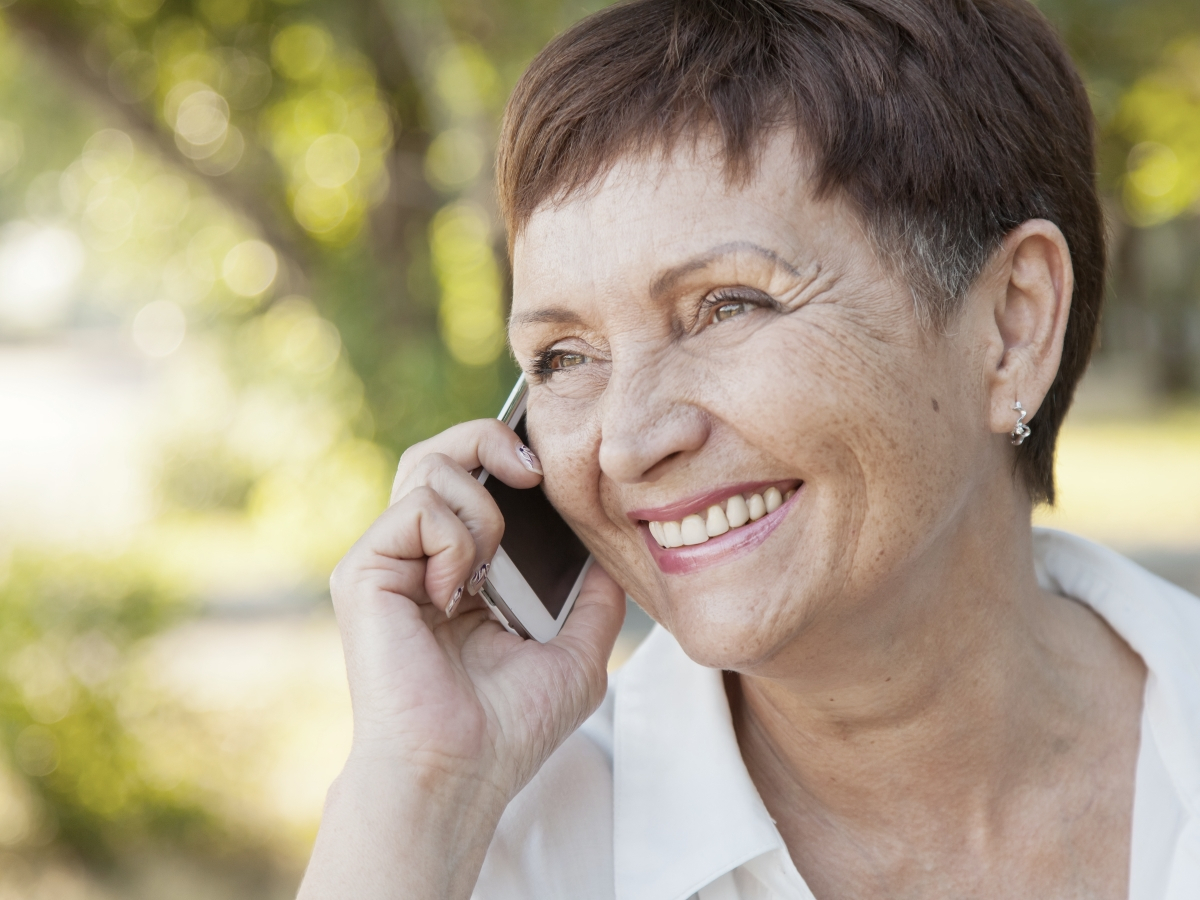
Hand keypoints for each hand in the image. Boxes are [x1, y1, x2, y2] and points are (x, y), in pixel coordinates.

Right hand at [300, 419, 625, 899]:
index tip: (548, 468)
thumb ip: (594, 601)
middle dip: (490, 439)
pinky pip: (417, 508)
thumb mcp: (576, 655)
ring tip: (489, 563)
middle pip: (440, 454)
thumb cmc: (508, 728)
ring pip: (427, 465)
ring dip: (481, 503)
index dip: (506, 455)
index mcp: (458, 573)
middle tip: (533, 470)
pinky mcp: (363, 571)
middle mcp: (416, 559)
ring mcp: (386, 562)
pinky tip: (458, 588)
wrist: (459, 772)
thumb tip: (615, 556)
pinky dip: (455, 537)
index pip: (471, 481)